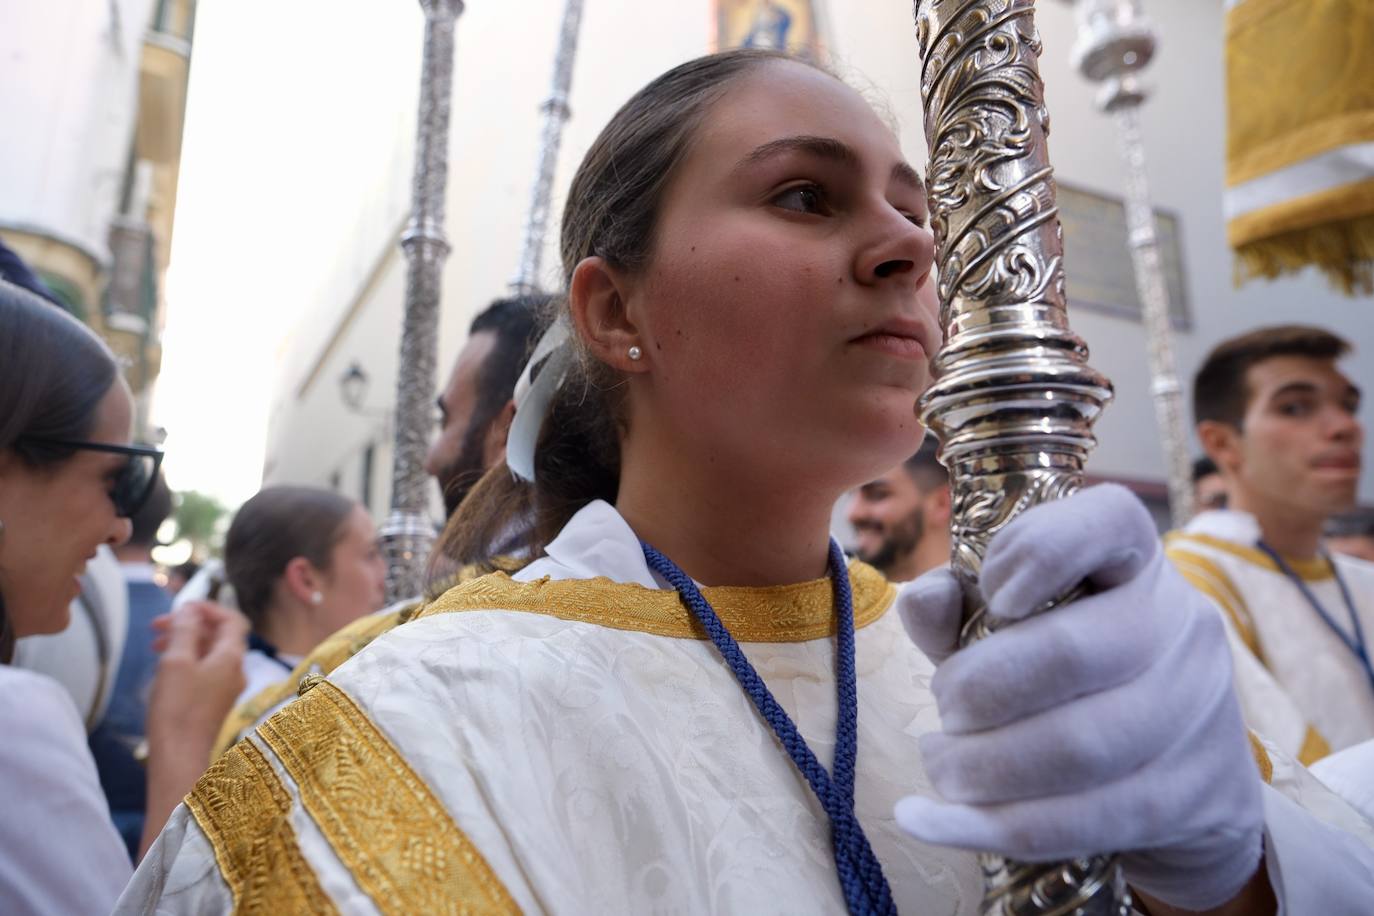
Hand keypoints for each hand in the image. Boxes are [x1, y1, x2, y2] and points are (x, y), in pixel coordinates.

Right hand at [146, 601, 247, 748]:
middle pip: (218, 636)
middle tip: (157, 626)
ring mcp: (226, 688)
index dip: (208, 608)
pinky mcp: (213, 702)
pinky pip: (204, 671)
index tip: (180, 607)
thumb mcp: (176, 661)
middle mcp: (235, 670)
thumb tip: (190, 611)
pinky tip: (163, 668)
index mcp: (232, 657)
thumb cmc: (177, 708)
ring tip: (155, 645)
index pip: (231, 619)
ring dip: (184, 643)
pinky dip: (186, 661)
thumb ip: (185, 631)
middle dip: (189, 625)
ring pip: (209, 654)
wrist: (179, 755)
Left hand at [893, 484, 1263, 910]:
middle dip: (979, 687)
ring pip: (1077, 747)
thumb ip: (959, 607)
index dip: (1040, 549)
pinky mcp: (1187, 796)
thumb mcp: (1011, 626)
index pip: (1110, 520)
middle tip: (942, 705)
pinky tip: (927, 819)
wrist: (1183, 774)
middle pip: (1073, 651)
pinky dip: (988, 824)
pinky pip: (1079, 820)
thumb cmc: (1074, 677)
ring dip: (982, 764)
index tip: (990, 593)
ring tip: (942, 764)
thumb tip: (924, 599)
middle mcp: (1178, 624)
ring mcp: (1195, 712)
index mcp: (1135, 561)